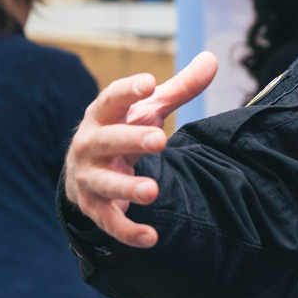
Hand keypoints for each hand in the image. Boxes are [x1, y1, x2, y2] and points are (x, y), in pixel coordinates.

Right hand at [63, 52, 217, 247]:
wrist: (86, 172)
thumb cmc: (123, 130)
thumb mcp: (149, 109)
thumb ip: (179, 89)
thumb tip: (212, 59)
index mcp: (103, 116)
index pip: (111, 99)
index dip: (128, 90)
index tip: (150, 82)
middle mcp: (90, 145)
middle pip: (108, 141)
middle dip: (131, 140)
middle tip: (160, 140)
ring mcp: (89, 177)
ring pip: (105, 182)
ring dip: (127, 188)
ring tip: (153, 191)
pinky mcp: (94, 207)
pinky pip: (109, 221)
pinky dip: (128, 231)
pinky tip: (151, 238)